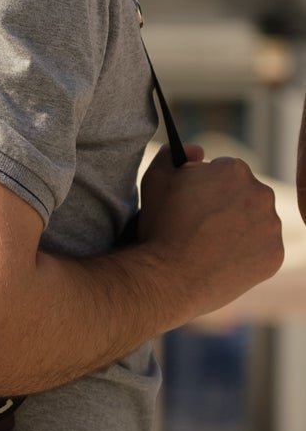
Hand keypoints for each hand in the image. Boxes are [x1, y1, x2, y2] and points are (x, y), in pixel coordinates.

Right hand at [138, 143, 283, 320]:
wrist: (170, 279)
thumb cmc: (160, 227)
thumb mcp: (155, 177)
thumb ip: (174, 153)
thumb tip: (198, 151)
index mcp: (234, 170)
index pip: (224, 171)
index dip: (205, 186)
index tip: (194, 203)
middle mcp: (261, 193)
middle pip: (245, 194)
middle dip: (228, 204)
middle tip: (202, 225)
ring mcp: (271, 226)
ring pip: (257, 221)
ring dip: (240, 227)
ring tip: (211, 245)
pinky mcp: (275, 255)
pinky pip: (263, 249)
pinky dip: (247, 253)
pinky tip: (222, 260)